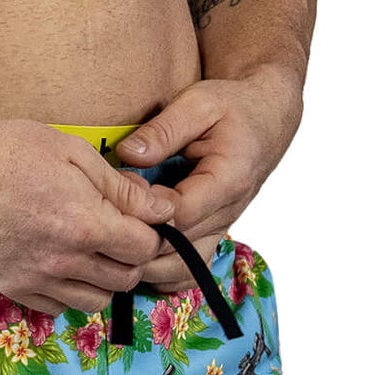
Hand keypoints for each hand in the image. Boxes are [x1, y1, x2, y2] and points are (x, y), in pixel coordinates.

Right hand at [0, 118, 180, 315]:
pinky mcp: (13, 288)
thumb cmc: (10, 150)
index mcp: (87, 224)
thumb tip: (163, 208)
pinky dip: (69, 293)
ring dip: (103, 280)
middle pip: (125, 279)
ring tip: (91, 254)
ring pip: (95, 301)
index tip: (139, 219)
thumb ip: (121, 188)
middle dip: (130, 257)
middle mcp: (65, 261)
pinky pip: (57, 308)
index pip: (145, 248)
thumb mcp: (74, 154)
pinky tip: (61, 266)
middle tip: (118, 234)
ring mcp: (37, 279)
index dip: (150, 232)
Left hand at [117, 69, 304, 289]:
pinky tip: (136, 250)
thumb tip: (127, 155)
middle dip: (137, 241)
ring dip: (144, 263)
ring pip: (181, 270)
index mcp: (227, 180)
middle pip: (176, 251)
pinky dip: (159, 271)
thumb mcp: (198, 103)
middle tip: (109, 218)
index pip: (180, 214)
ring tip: (117, 237)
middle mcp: (227, 213)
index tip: (121, 191)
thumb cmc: (233, 108)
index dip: (145, 211)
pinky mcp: (211, 236)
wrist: (265, 120)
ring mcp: (220, 230)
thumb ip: (163, 130)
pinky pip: (186, 271)